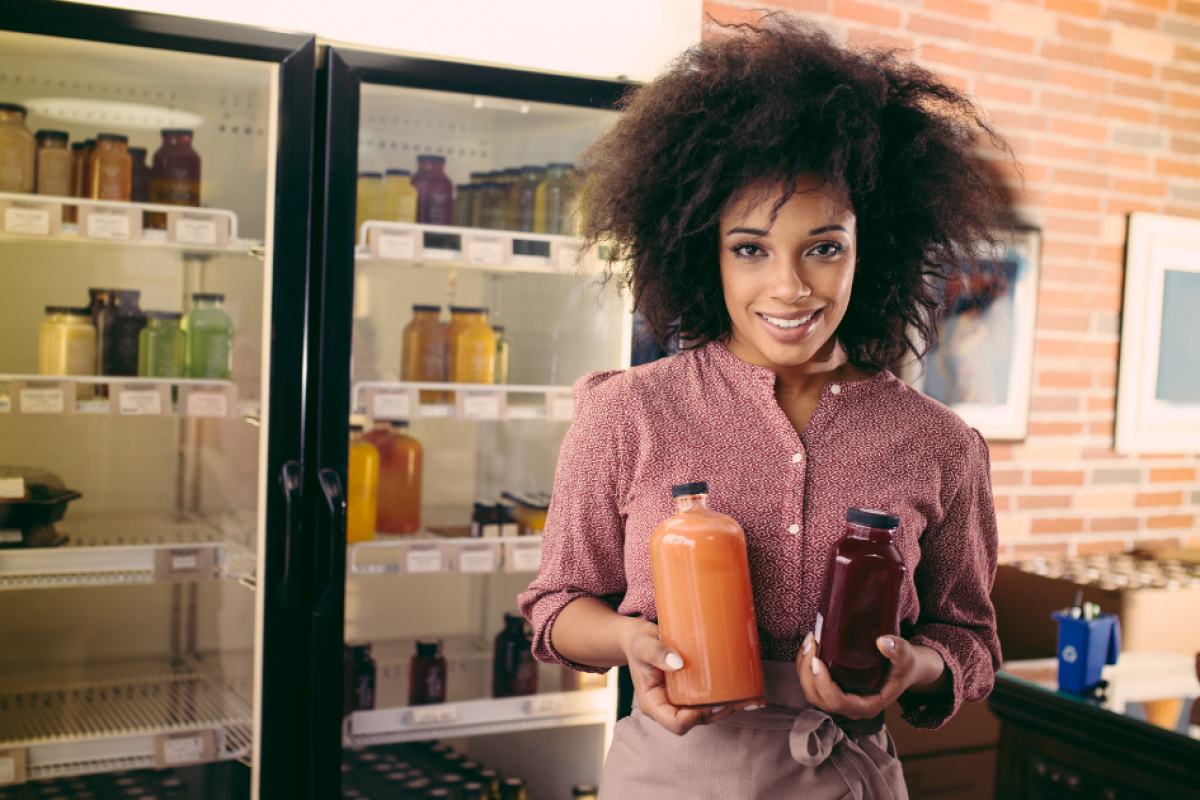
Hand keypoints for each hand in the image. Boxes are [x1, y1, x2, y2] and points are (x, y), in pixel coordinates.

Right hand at [621, 620, 761, 735]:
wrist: (640, 638)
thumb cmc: (639, 642)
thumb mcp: (643, 646)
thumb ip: (657, 653)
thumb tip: (678, 663)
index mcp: (654, 705)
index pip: (676, 724)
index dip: (696, 718)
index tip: (712, 704)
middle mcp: (669, 707)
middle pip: (698, 720)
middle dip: (721, 713)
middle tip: (742, 700)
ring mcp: (681, 701)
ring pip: (708, 713)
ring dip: (731, 708)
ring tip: (753, 699)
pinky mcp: (692, 691)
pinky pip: (711, 700)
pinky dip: (730, 699)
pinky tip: (750, 694)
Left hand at [796, 632, 945, 719]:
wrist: (906, 668)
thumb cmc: (906, 665)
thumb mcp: (906, 655)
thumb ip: (897, 650)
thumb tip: (882, 642)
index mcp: (868, 705)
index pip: (838, 702)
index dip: (823, 684)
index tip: (817, 660)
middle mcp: (853, 708)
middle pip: (819, 699)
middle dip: (808, 673)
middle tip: (812, 643)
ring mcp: (843, 701)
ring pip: (813, 693)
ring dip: (804, 668)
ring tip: (809, 641)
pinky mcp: (836, 690)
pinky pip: (814, 685)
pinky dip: (806, 667)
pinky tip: (810, 647)